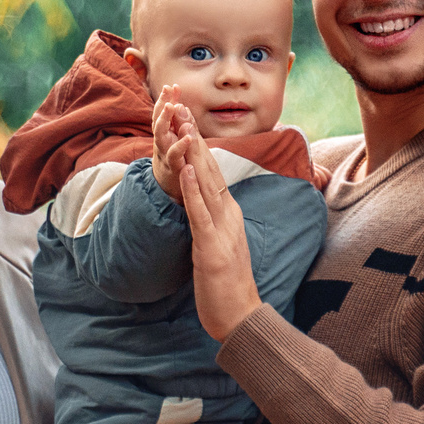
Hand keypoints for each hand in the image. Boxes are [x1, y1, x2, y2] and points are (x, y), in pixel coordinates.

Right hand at [150, 89, 187, 175]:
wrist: (169, 187)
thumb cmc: (174, 160)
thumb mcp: (175, 139)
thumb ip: (178, 121)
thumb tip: (179, 102)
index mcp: (164, 133)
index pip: (162, 113)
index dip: (165, 99)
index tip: (171, 86)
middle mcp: (161, 141)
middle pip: (158, 121)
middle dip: (162, 106)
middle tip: (167, 92)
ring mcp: (165, 153)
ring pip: (161, 136)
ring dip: (165, 120)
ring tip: (172, 106)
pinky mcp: (173, 166)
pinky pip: (175, 155)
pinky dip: (180, 146)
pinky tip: (188, 137)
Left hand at [168, 122, 261, 339]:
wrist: (241, 317)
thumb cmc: (227, 286)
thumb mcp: (219, 245)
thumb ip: (212, 223)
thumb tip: (204, 207)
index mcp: (228, 215)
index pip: (212, 173)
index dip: (198, 145)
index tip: (186, 119)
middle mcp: (228, 216)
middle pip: (209, 169)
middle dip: (194, 136)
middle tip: (181, 106)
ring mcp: (222, 230)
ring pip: (206, 184)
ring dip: (193, 153)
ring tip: (182, 125)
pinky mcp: (212, 247)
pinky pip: (201, 213)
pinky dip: (193, 190)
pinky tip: (186, 170)